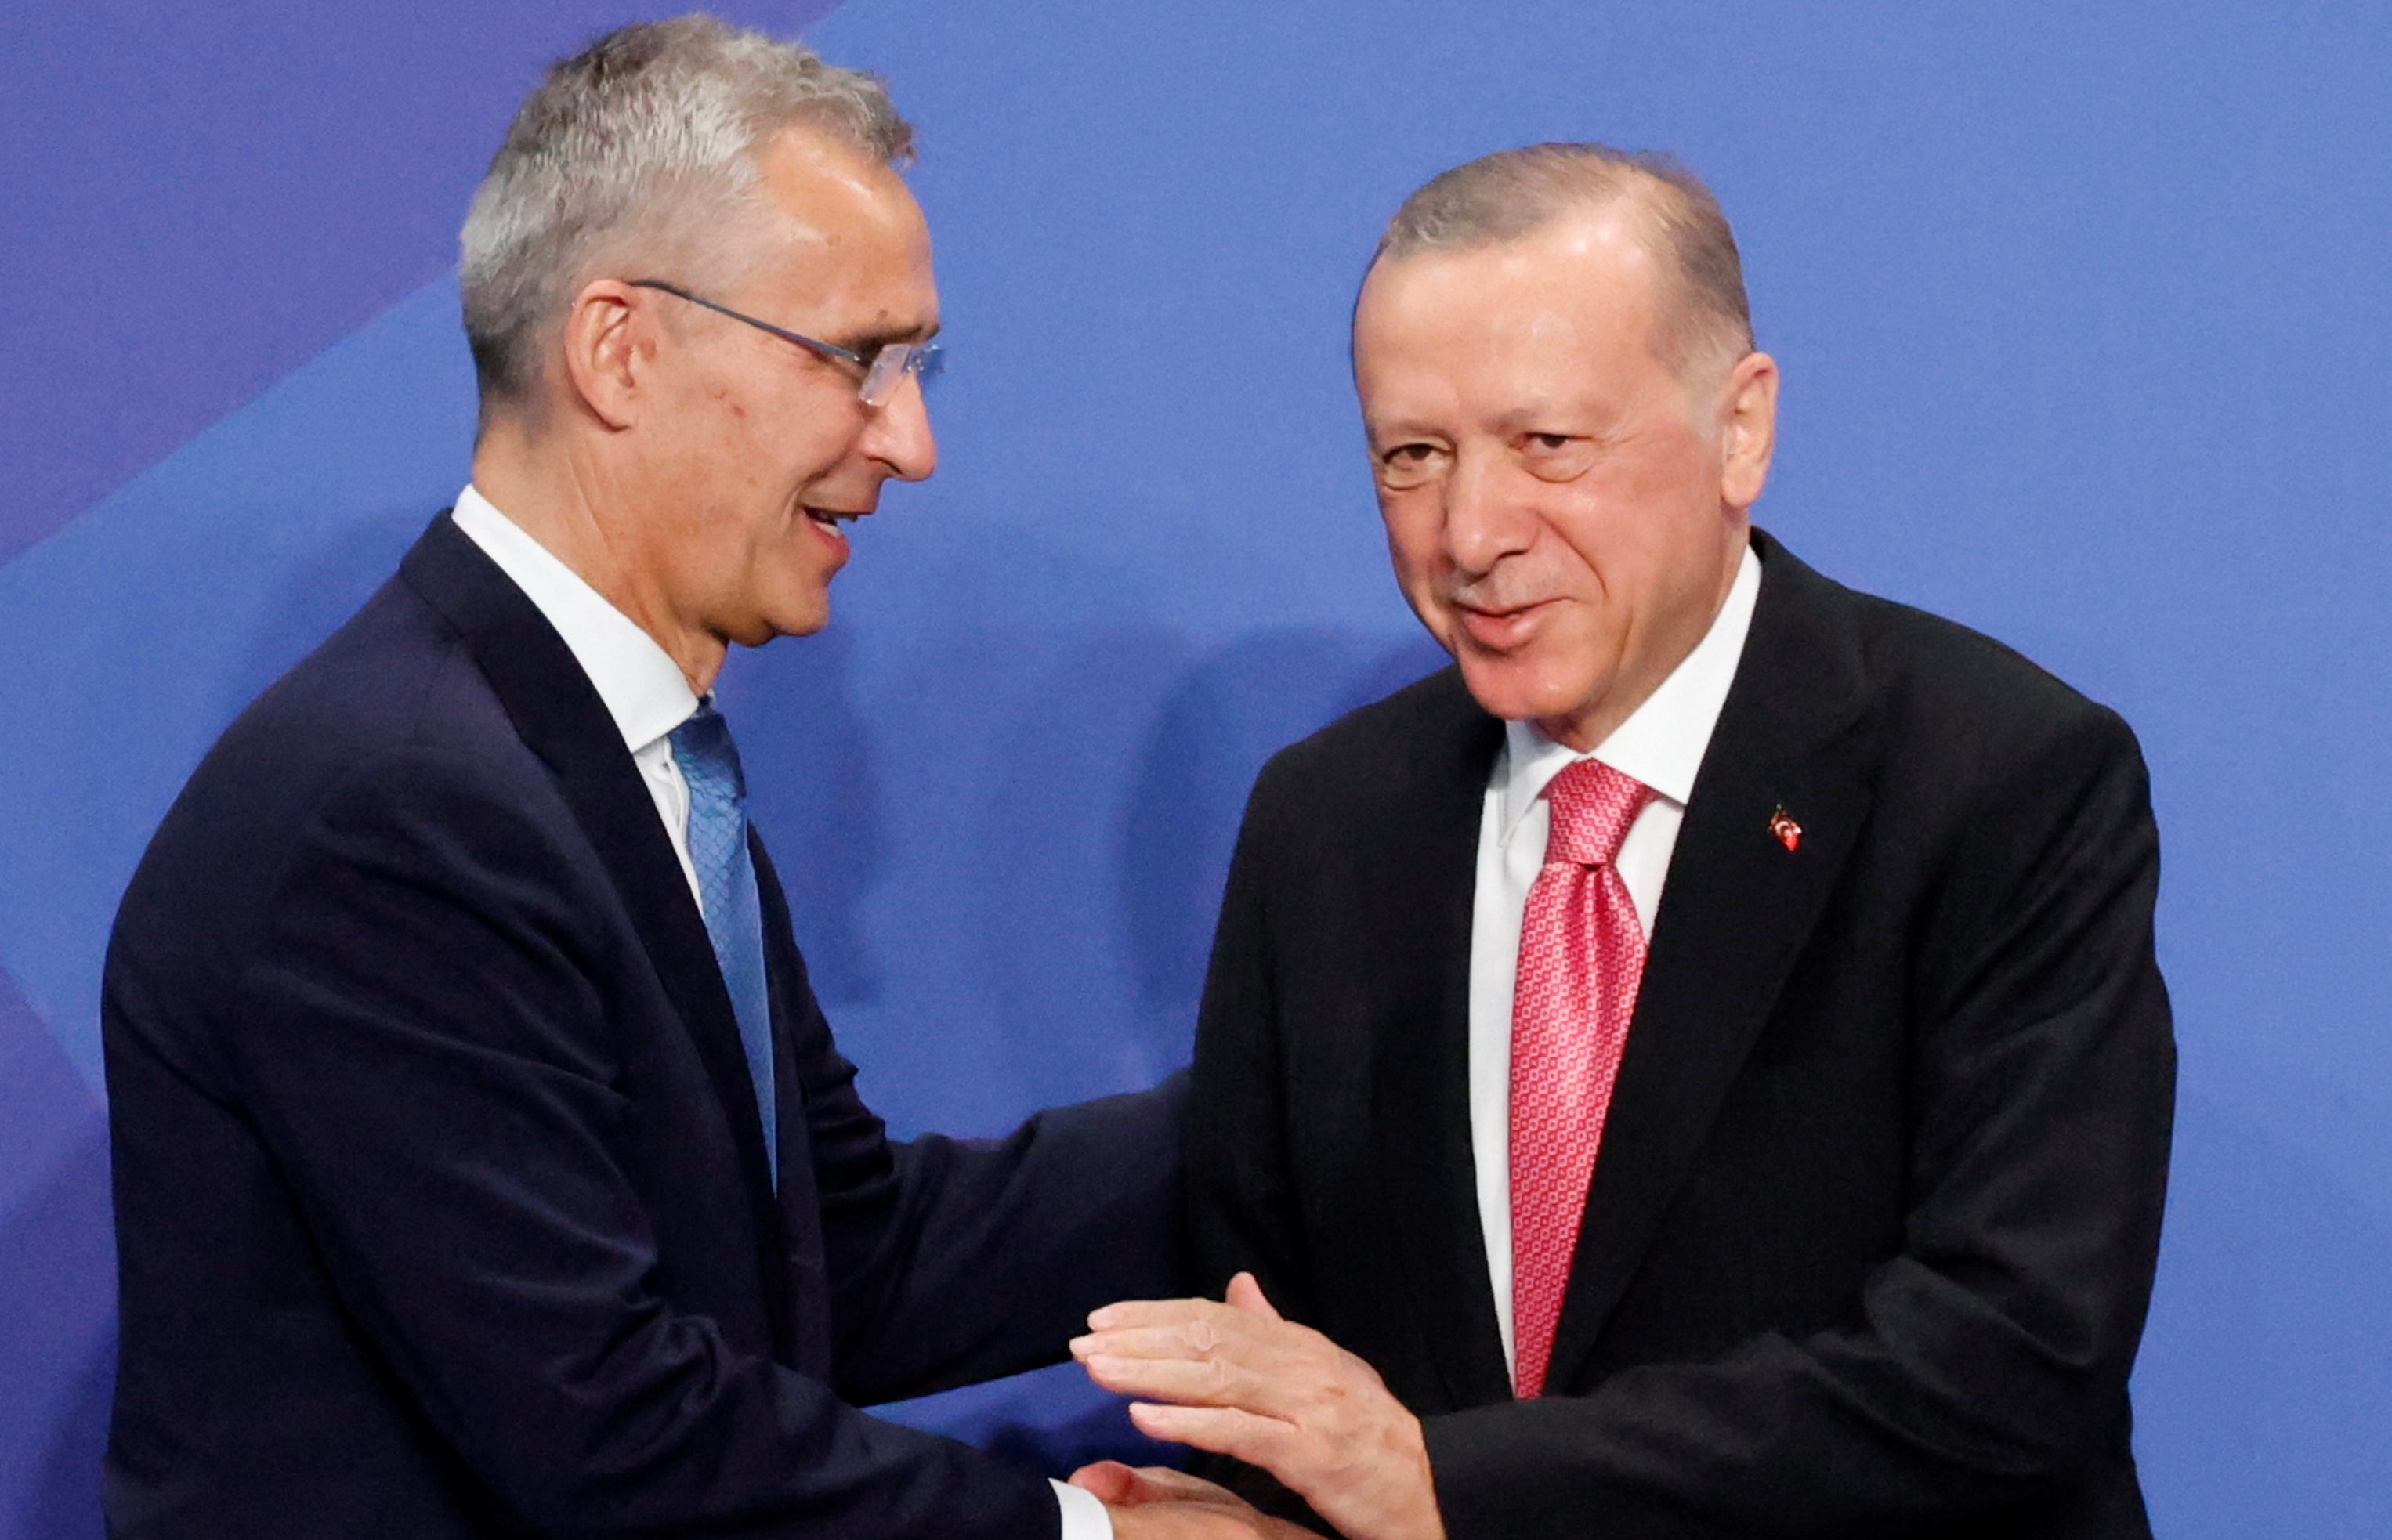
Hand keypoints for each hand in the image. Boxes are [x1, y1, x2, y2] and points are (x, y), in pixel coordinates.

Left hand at [1073, 1274, 1443, 1539]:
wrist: (1430, 1486)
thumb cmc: (1369, 1436)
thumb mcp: (1323, 1372)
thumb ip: (1274, 1330)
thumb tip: (1238, 1285)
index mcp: (1298, 1345)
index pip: (1214, 1317)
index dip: (1155, 1314)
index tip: (1103, 1318)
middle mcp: (1299, 1364)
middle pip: (1206, 1340)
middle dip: (1139, 1338)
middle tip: (1082, 1342)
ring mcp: (1306, 1406)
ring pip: (1215, 1378)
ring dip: (1150, 1372)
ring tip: (1097, 1370)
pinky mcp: (1309, 1452)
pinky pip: (1239, 1430)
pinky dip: (1189, 1421)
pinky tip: (1145, 1416)